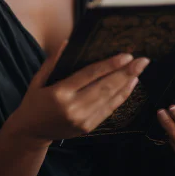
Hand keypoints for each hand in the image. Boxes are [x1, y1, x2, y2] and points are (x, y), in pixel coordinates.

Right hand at [8, 39, 150, 147]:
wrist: (31, 133)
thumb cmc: (34, 101)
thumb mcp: (38, 79)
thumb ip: (53, 61)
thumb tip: (67, 42)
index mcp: (60, 93)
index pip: (90, 75)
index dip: (110, 65)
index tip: (126, 55)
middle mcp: (73, 108)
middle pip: (105, 87)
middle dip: (126, 73)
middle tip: (142, 61)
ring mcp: (82, 120)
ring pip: (110, 99)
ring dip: (127, 84)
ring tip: (139, 70)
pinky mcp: (88, 128)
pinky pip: (109, 110)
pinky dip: (121, 96)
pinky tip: (130, 85)